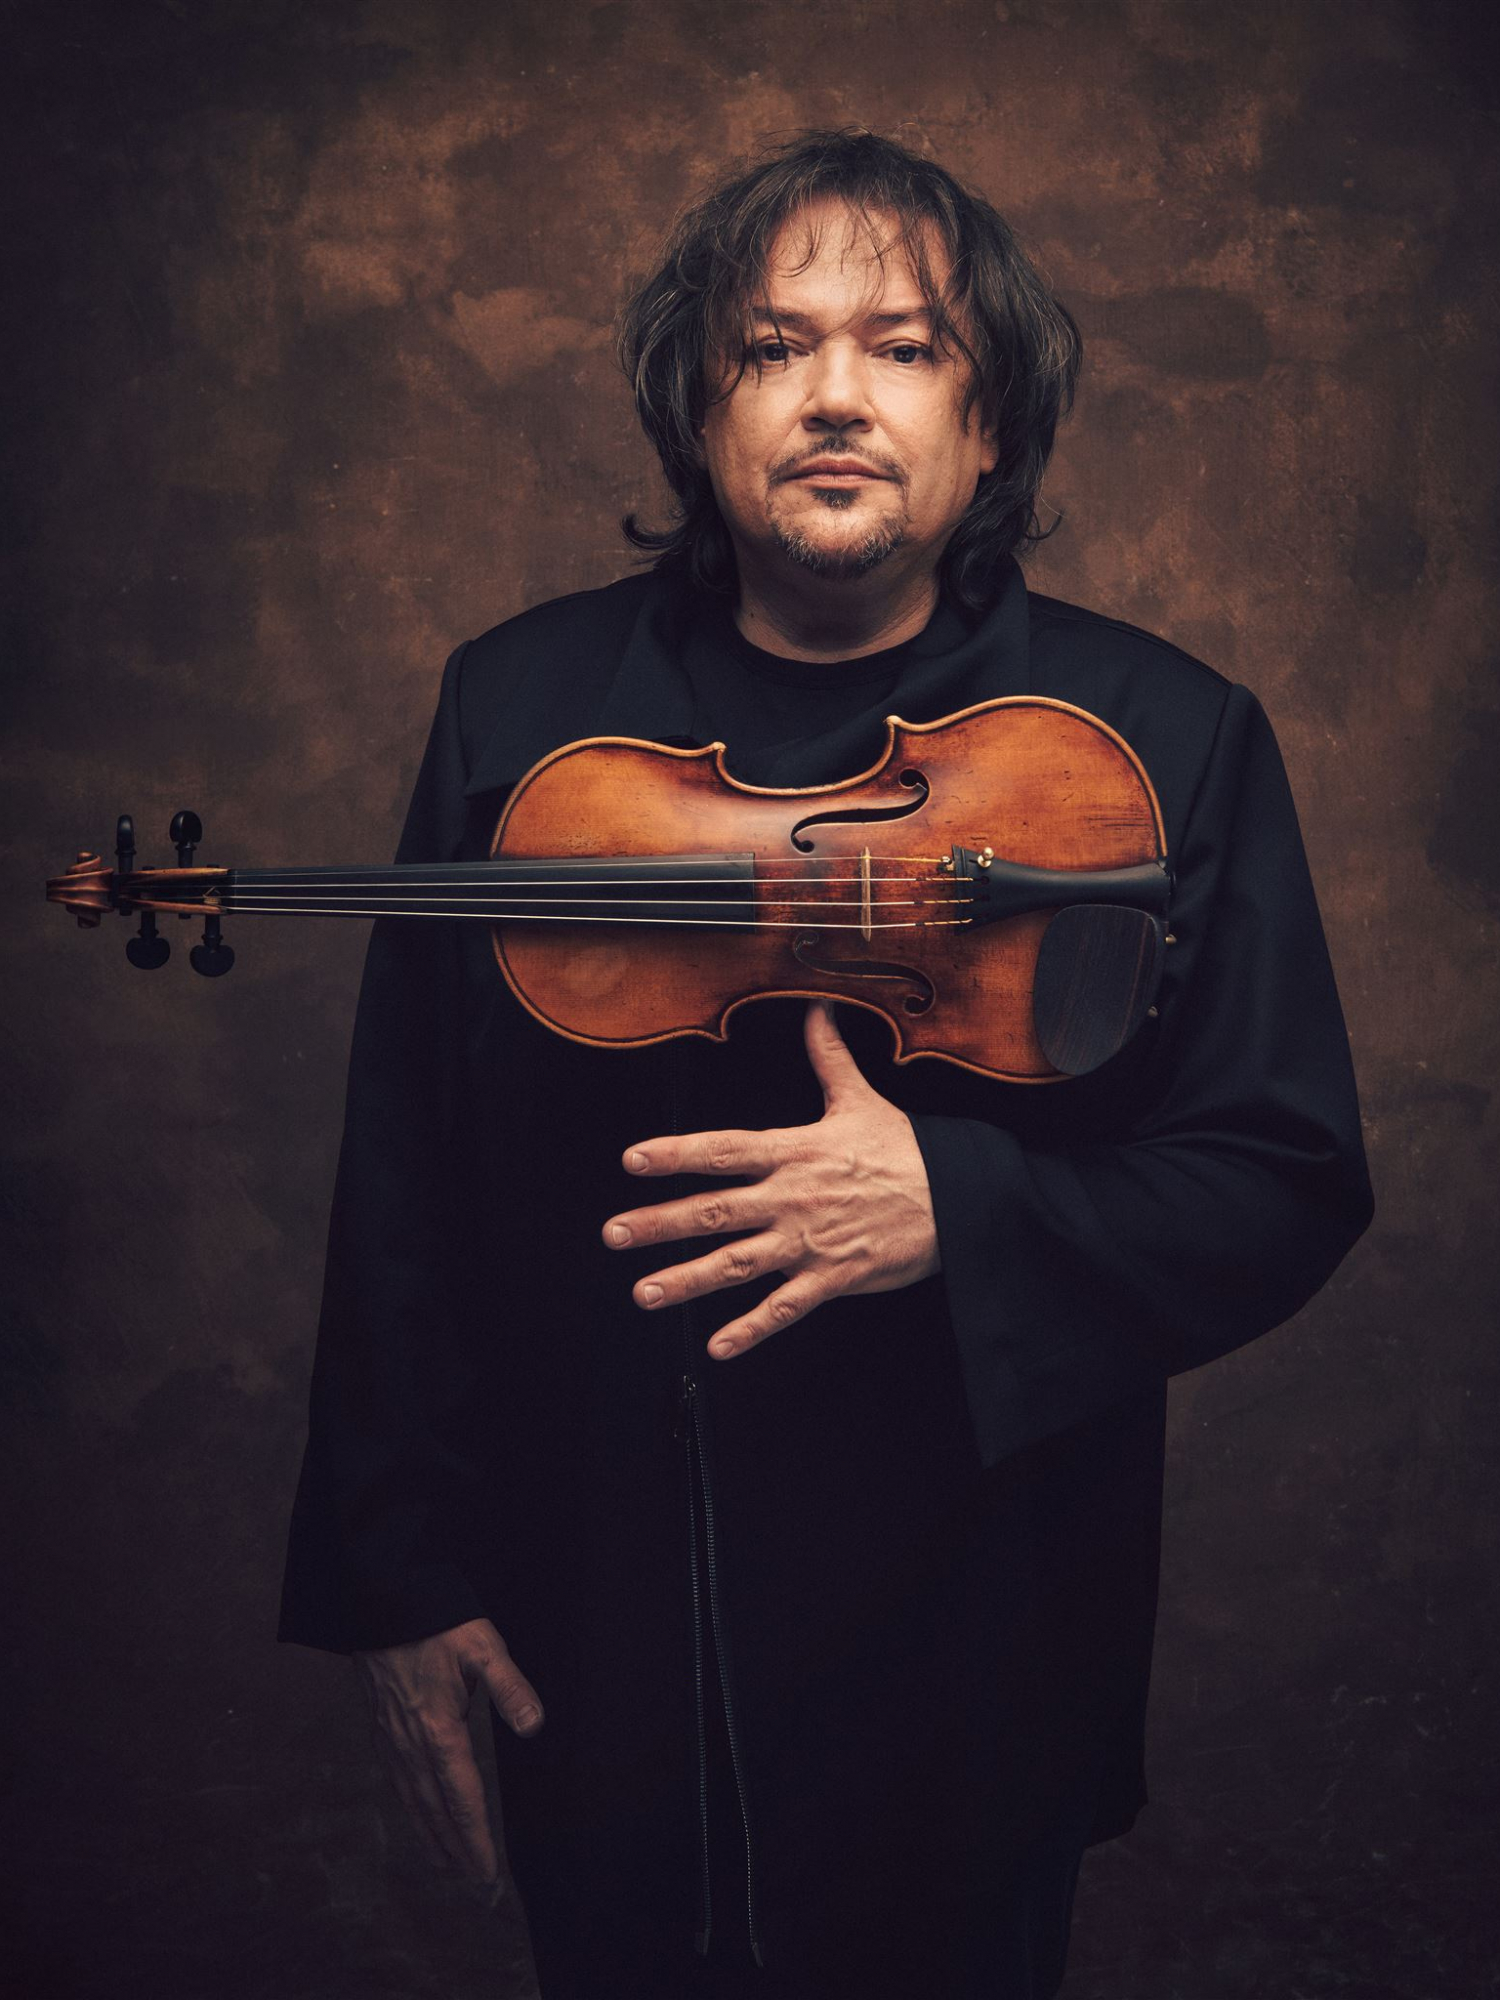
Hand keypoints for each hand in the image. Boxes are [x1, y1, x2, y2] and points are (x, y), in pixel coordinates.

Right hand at [354, 1616, 542, 1892]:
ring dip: (431, 1836)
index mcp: (438, 1730)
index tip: (487, 1874)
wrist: (379, 1601)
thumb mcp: (482, 1647)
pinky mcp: (380, 1728)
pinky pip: (396, 1782)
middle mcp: (410, 1744)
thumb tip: (534, 1727)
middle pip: (434, 1811)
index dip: (475, 1839)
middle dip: (455, 1850)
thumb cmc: (435, 1621)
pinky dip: (410, 1809)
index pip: (462, 1798)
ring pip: (412, 1801)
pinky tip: (417, 1813)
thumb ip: (510, 1688)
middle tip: (474, 1885)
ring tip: (447, 1864)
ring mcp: (390, 1738)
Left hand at [603, 999, 939, 1358]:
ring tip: (644, 1293)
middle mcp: (792, 1197)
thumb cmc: (908, 1151)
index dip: (676, 1153)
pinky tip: (716, 1348)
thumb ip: (829, 1057)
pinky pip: (784, 1308)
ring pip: (737, 1263)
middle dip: (660, 1223)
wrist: (960, 1199)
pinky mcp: (832, 1277)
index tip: (631, 1159)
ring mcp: (809, 1241)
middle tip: (613, 1234)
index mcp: (794, 1151)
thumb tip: (817, 1008)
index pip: (723, 1150)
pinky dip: (750, 1329)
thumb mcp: (862, 1099)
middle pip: (714, 1210)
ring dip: (688, 1280)